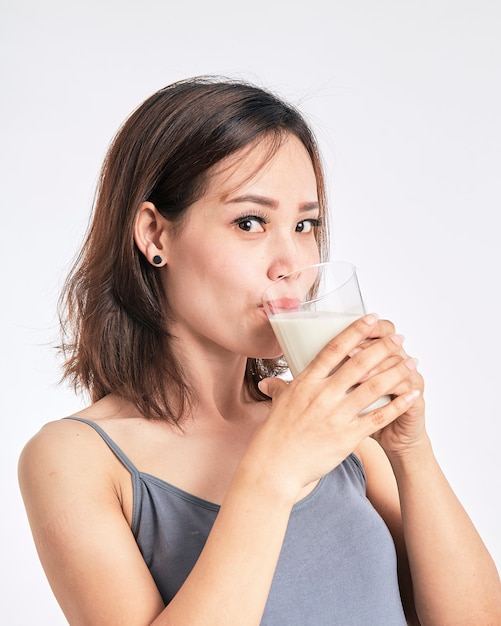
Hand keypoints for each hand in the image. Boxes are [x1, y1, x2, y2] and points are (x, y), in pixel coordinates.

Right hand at [254, 314, 420, 497]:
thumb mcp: (278, 405)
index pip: (334, 349)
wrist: (275, 467)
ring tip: (410, 362)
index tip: (371, 318)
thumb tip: (268, 382)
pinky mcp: (348, 437)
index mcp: (307, 382)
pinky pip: (379, 417)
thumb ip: (279, 389)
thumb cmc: (276, 435)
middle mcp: (323, 395)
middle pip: (359, 363)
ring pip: (374, 387)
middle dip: (383, 348)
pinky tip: (411, 395)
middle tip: (399, 339)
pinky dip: (398, 404)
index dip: (355, 331)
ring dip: (396, 372)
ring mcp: (336, 415)